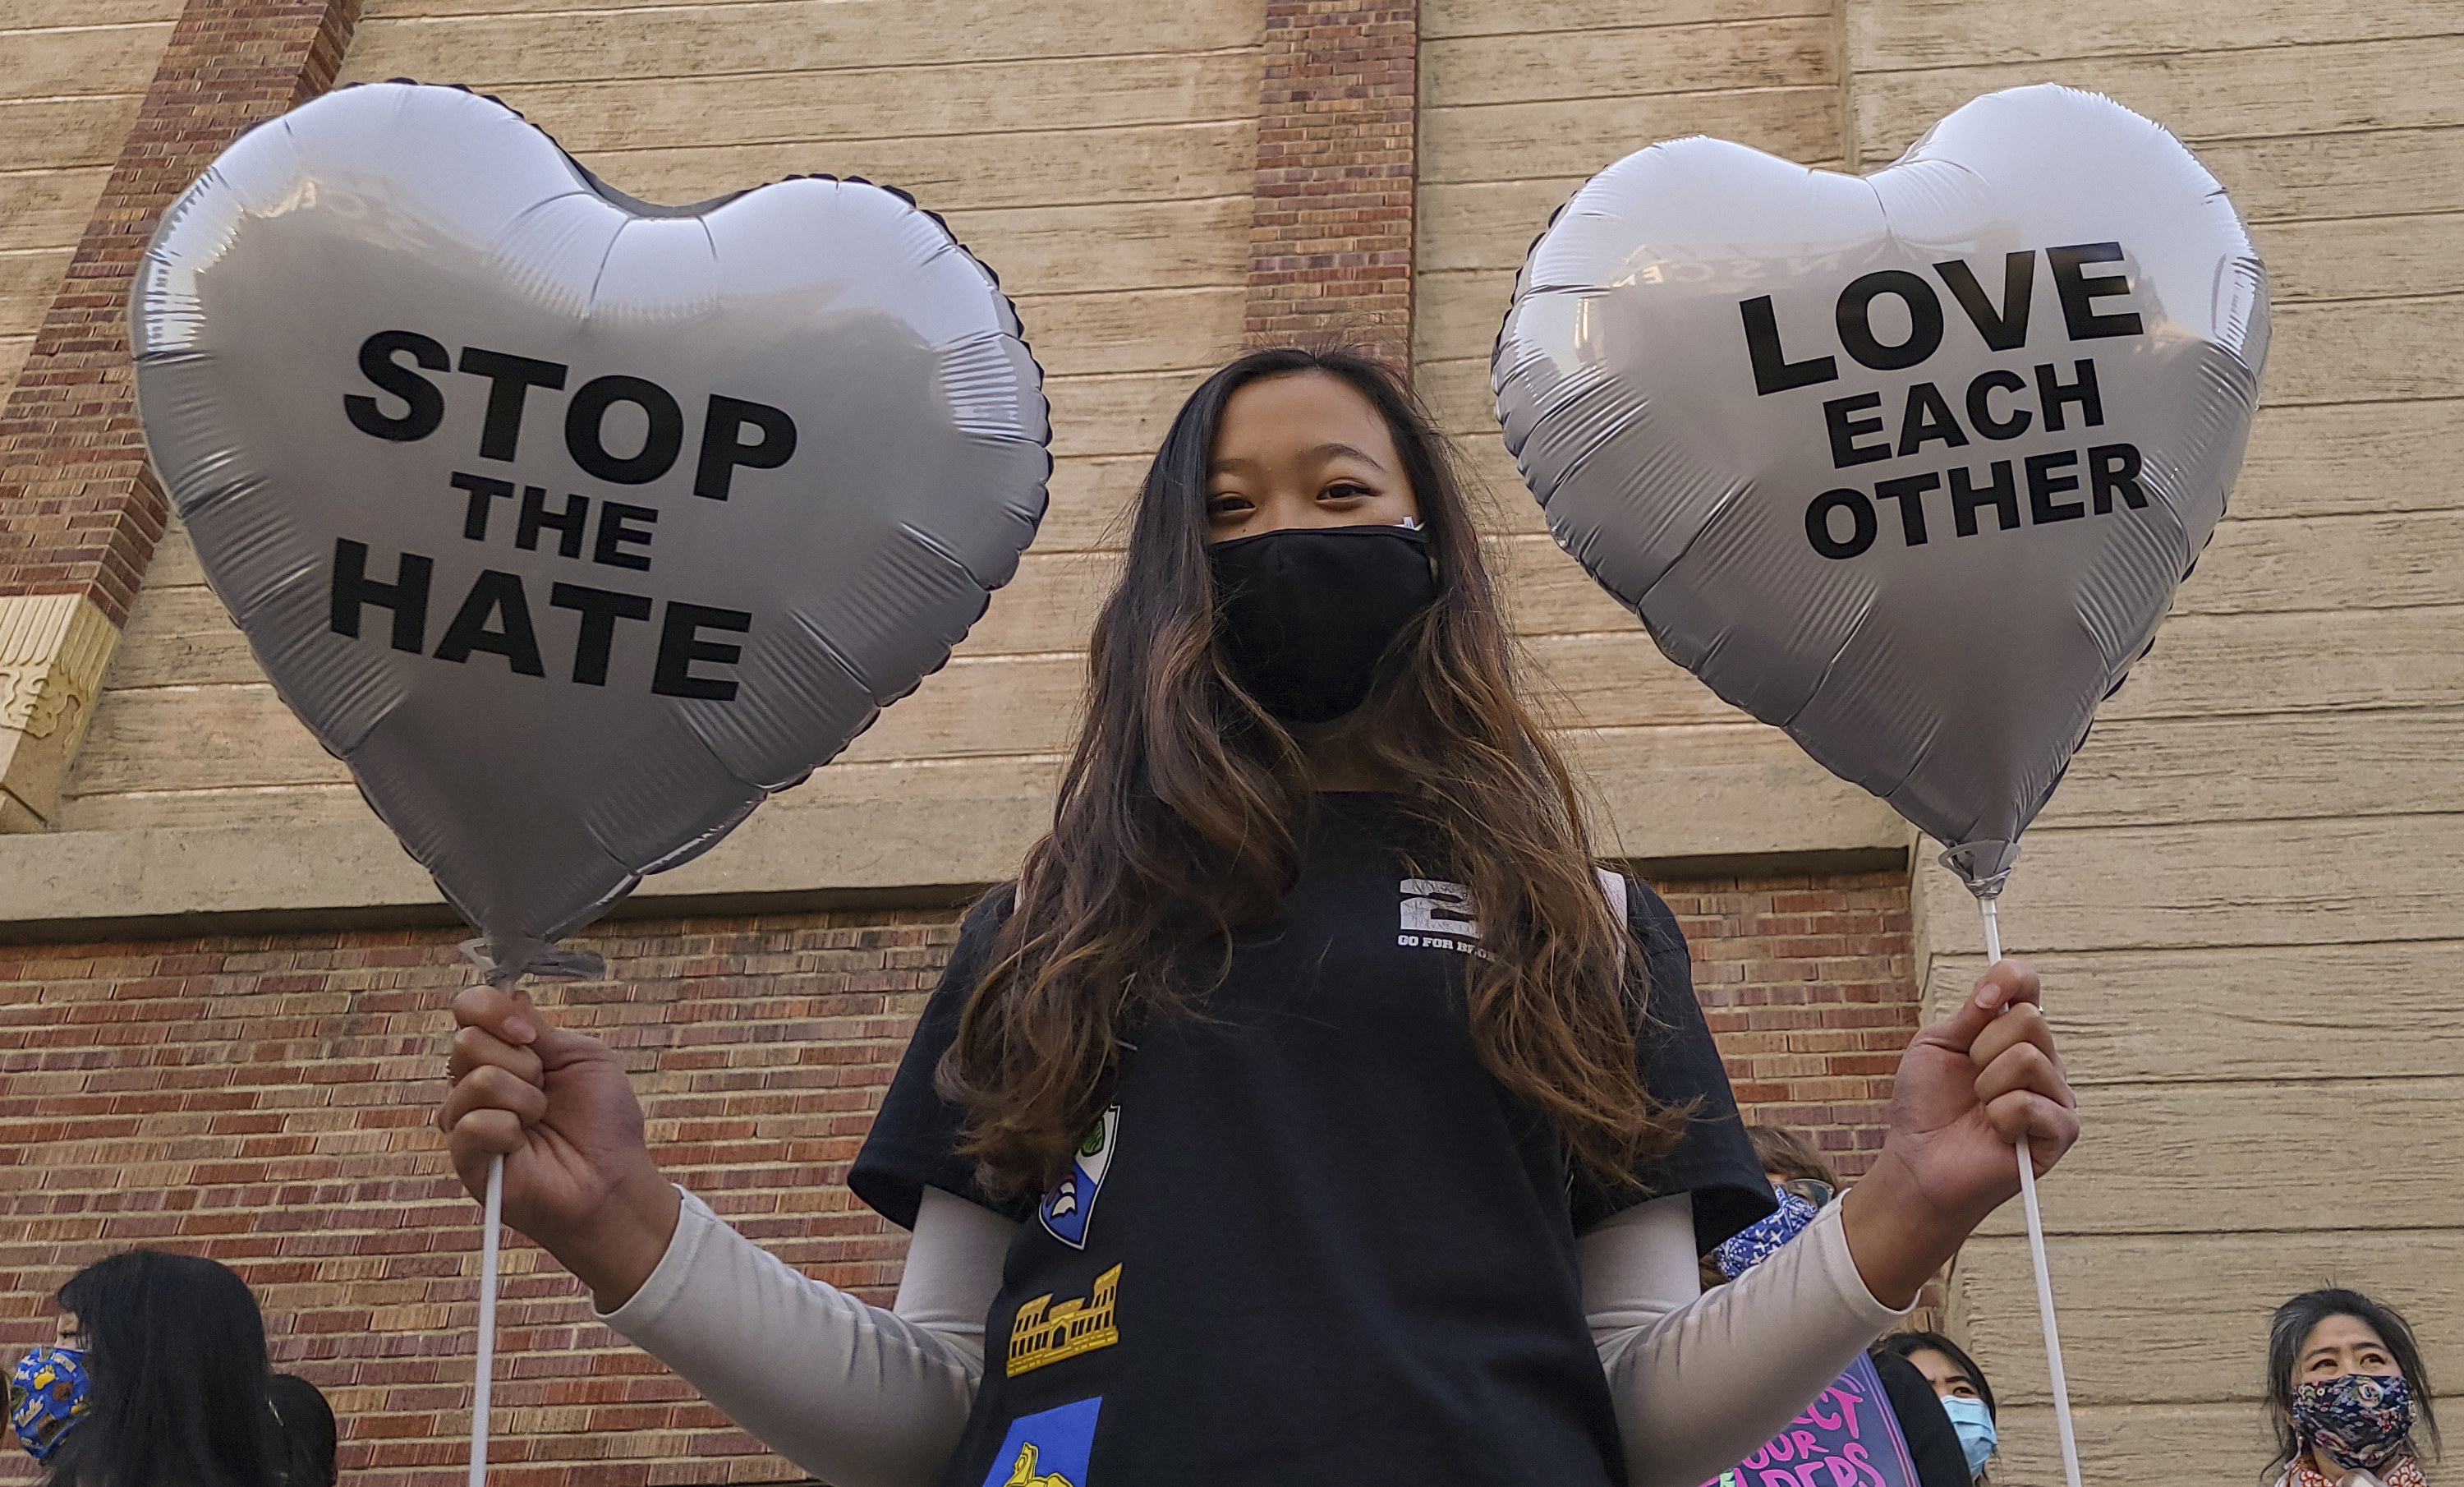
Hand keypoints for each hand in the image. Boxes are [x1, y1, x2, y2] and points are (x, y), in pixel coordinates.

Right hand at [440, 985, 680, 1308]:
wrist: (615, 1180)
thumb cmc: (604, 1121)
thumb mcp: (580, 1057)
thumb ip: (538, 1027)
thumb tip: (507, 994)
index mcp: (503, 1052)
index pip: (469, 1009)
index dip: (492, 1010)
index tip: (531, 1036)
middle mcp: (476, 1082)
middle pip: (467, 1040)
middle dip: (522, 1061)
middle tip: (546, 1088)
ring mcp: (467, 1121)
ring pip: (475, 1080)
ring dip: (525, 1098)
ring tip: (541, 1120)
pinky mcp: (466, 1160)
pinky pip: (472, 1123)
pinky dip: (509, 1129)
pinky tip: (523, 1145)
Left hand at [1838, 960, 2078, 1307]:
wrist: (1919, 1161)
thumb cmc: (1926, 1106)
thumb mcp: (1936, 1046)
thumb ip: (1970, 1015)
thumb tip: (1997, 988)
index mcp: (2012, 1033)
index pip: (2029, 983)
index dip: (2008, 981)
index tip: (1980, 1001)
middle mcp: (2042, 1059)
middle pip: (2030, 1019)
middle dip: (1982, 1048)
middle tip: (1970, 1079)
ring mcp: (2055, 1095)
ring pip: (2028, 1058)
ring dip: (1987, 1085)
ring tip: (1980, 1107)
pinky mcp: (2060, 1133)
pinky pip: (2030, 1104)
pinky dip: (2000, 1117)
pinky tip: (1995, 1131)